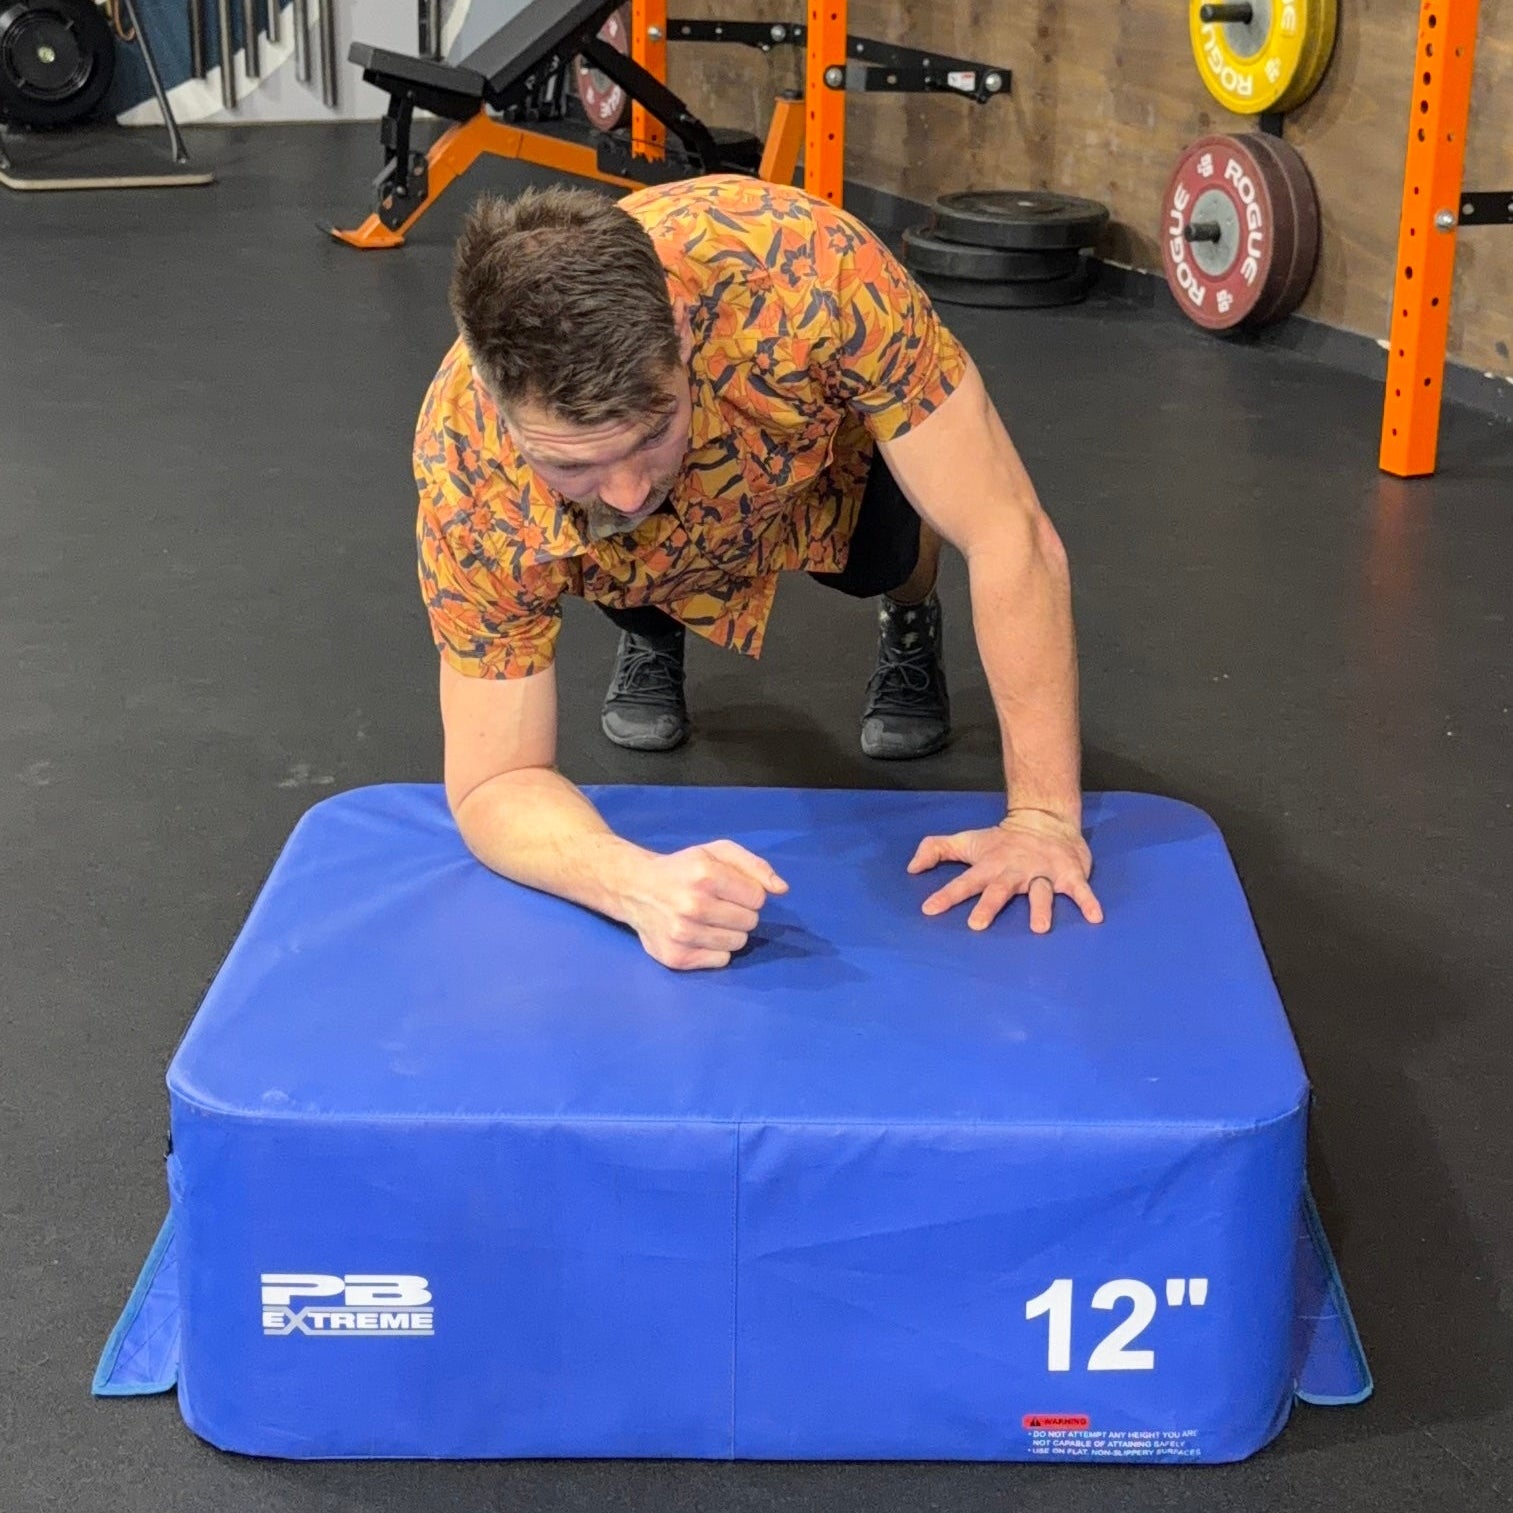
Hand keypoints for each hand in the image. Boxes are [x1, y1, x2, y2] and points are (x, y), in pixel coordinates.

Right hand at [625, 840, 788, 970]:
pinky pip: (721, 960)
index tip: (730, 890)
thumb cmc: (684, 868)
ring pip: (737, 943)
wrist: (636, 888)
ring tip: (709, 920)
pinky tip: (698, 935)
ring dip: (729, 932)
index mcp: (705, 874)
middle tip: (718, 905)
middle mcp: (693, 905)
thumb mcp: (718, 852)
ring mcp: (682, 934)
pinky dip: (715, 950)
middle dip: (740, 913)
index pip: (758, 898)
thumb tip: (782, 889)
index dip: (748, 893)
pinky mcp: (676, 957)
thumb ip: (754, 865)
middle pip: (750, 922)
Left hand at [908, 809, 1103, 933]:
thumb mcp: (967, 842)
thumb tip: (910, 867)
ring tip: (1039, 928)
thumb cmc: (1001, 840)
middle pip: (1000, 889)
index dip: (946, 895)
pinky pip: (1080, 889)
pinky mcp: (1069, 874)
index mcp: (989, 866)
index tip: (929, 909)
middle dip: (989, 905)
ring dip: (1040, 907)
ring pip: (1041, 891)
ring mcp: (1042, 873)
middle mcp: (1014, 871)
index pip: (964, 881)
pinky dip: (1088, 902)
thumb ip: (936, 850)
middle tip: (977, 924)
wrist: (1044, 819)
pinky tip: (1096, 917)